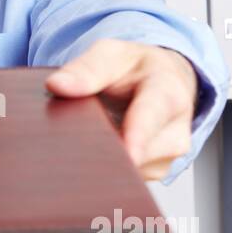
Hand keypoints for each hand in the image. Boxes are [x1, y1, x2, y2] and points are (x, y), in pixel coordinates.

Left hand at [45, 38, 198, 181]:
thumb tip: (56, 85)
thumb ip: (86, 69)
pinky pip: (125, 178)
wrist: (161, 81)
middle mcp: (176, 131)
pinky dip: (104, 166)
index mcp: (168, 92)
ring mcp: (167, 157)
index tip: (127, 154)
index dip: (138, 136)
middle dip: (103, 150)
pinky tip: (94, 148)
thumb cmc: (134, 68)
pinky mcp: (154, 172)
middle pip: (139, 153)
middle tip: (70, 141)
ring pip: (129, 170)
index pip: (152, 116)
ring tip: (86, 135)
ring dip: (100, 158)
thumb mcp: (111, 54)